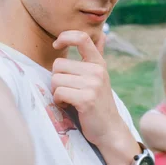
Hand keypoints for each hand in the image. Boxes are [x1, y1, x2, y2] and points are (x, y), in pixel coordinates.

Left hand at [51, 30, 124, 147]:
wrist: (109, 129)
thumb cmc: (98, 102)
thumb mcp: (100, 76)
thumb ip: (98, 55)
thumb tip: (103, 35)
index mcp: (98, 62)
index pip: (82, 37)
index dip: (65, 36)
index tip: (56, 44)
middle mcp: (97, 71)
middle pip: (58, 65)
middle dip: (57, 79)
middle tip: (68, 90)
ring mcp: (93, 85)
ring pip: (55, 79)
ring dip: (56, 92)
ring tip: (69, 99)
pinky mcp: (86, 99)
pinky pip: (59, 92)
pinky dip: (58, 101)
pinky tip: (68, 105)